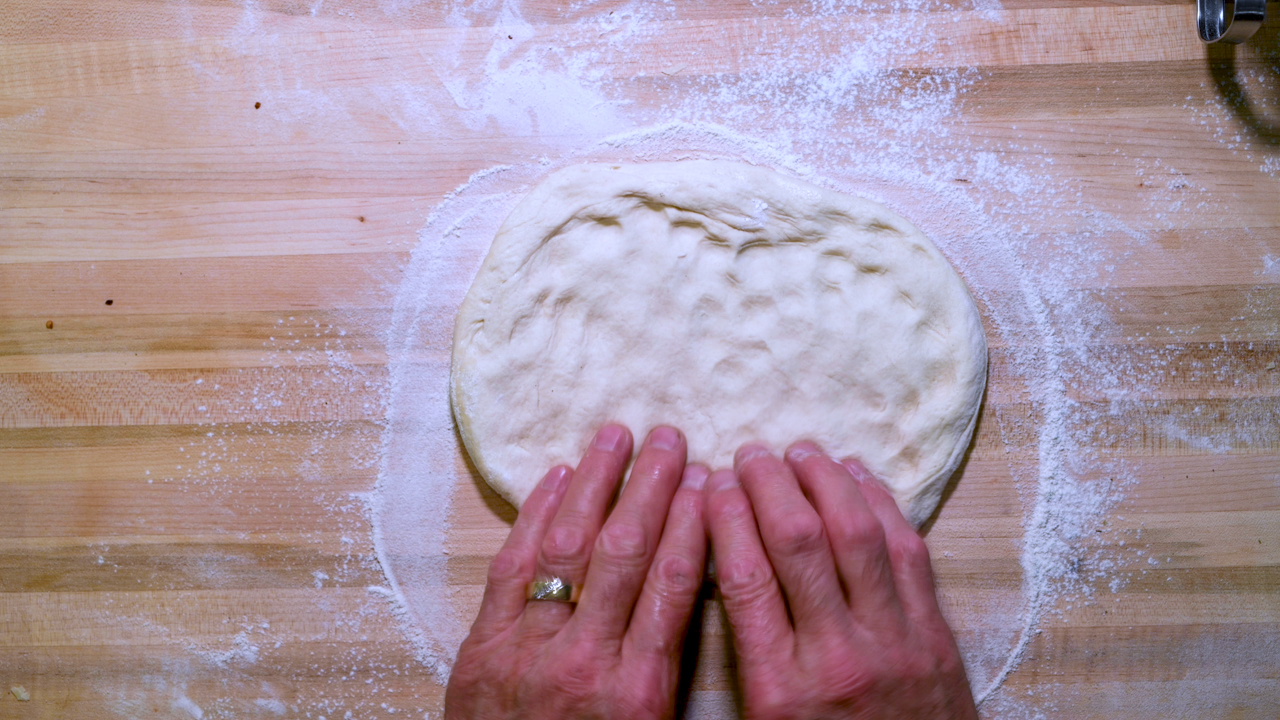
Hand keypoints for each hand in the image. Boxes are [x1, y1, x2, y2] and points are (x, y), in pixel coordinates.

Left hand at [445, 424, 707, 719]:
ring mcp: (528, 646)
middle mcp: (585, 659)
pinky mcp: (482, 643)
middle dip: (651, 487)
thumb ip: (668, 665)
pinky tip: (556, 477)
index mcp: (638, 690)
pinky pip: (511, 565)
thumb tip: (695, 585)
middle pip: (626, 552)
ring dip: (595, 484)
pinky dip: (534, 516)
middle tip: (670, 438)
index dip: (692, 523)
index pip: (673, 584)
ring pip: (568, 547)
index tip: (707, 480)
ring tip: (616, 435)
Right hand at [704, 442, 976, 719]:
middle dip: (769, 485)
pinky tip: (858, 477)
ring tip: (800, 452)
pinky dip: (882, 505)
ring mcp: (894, 641)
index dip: (726, 518)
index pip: (745, 578)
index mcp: (781, 689)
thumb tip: (722, 569)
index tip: (714, 485)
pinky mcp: (934, 635)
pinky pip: (908, 552)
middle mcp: (837, 657)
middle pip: (797, 542)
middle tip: (751, 455)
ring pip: (857, 534)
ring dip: (825, 481)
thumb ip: (746, 654)